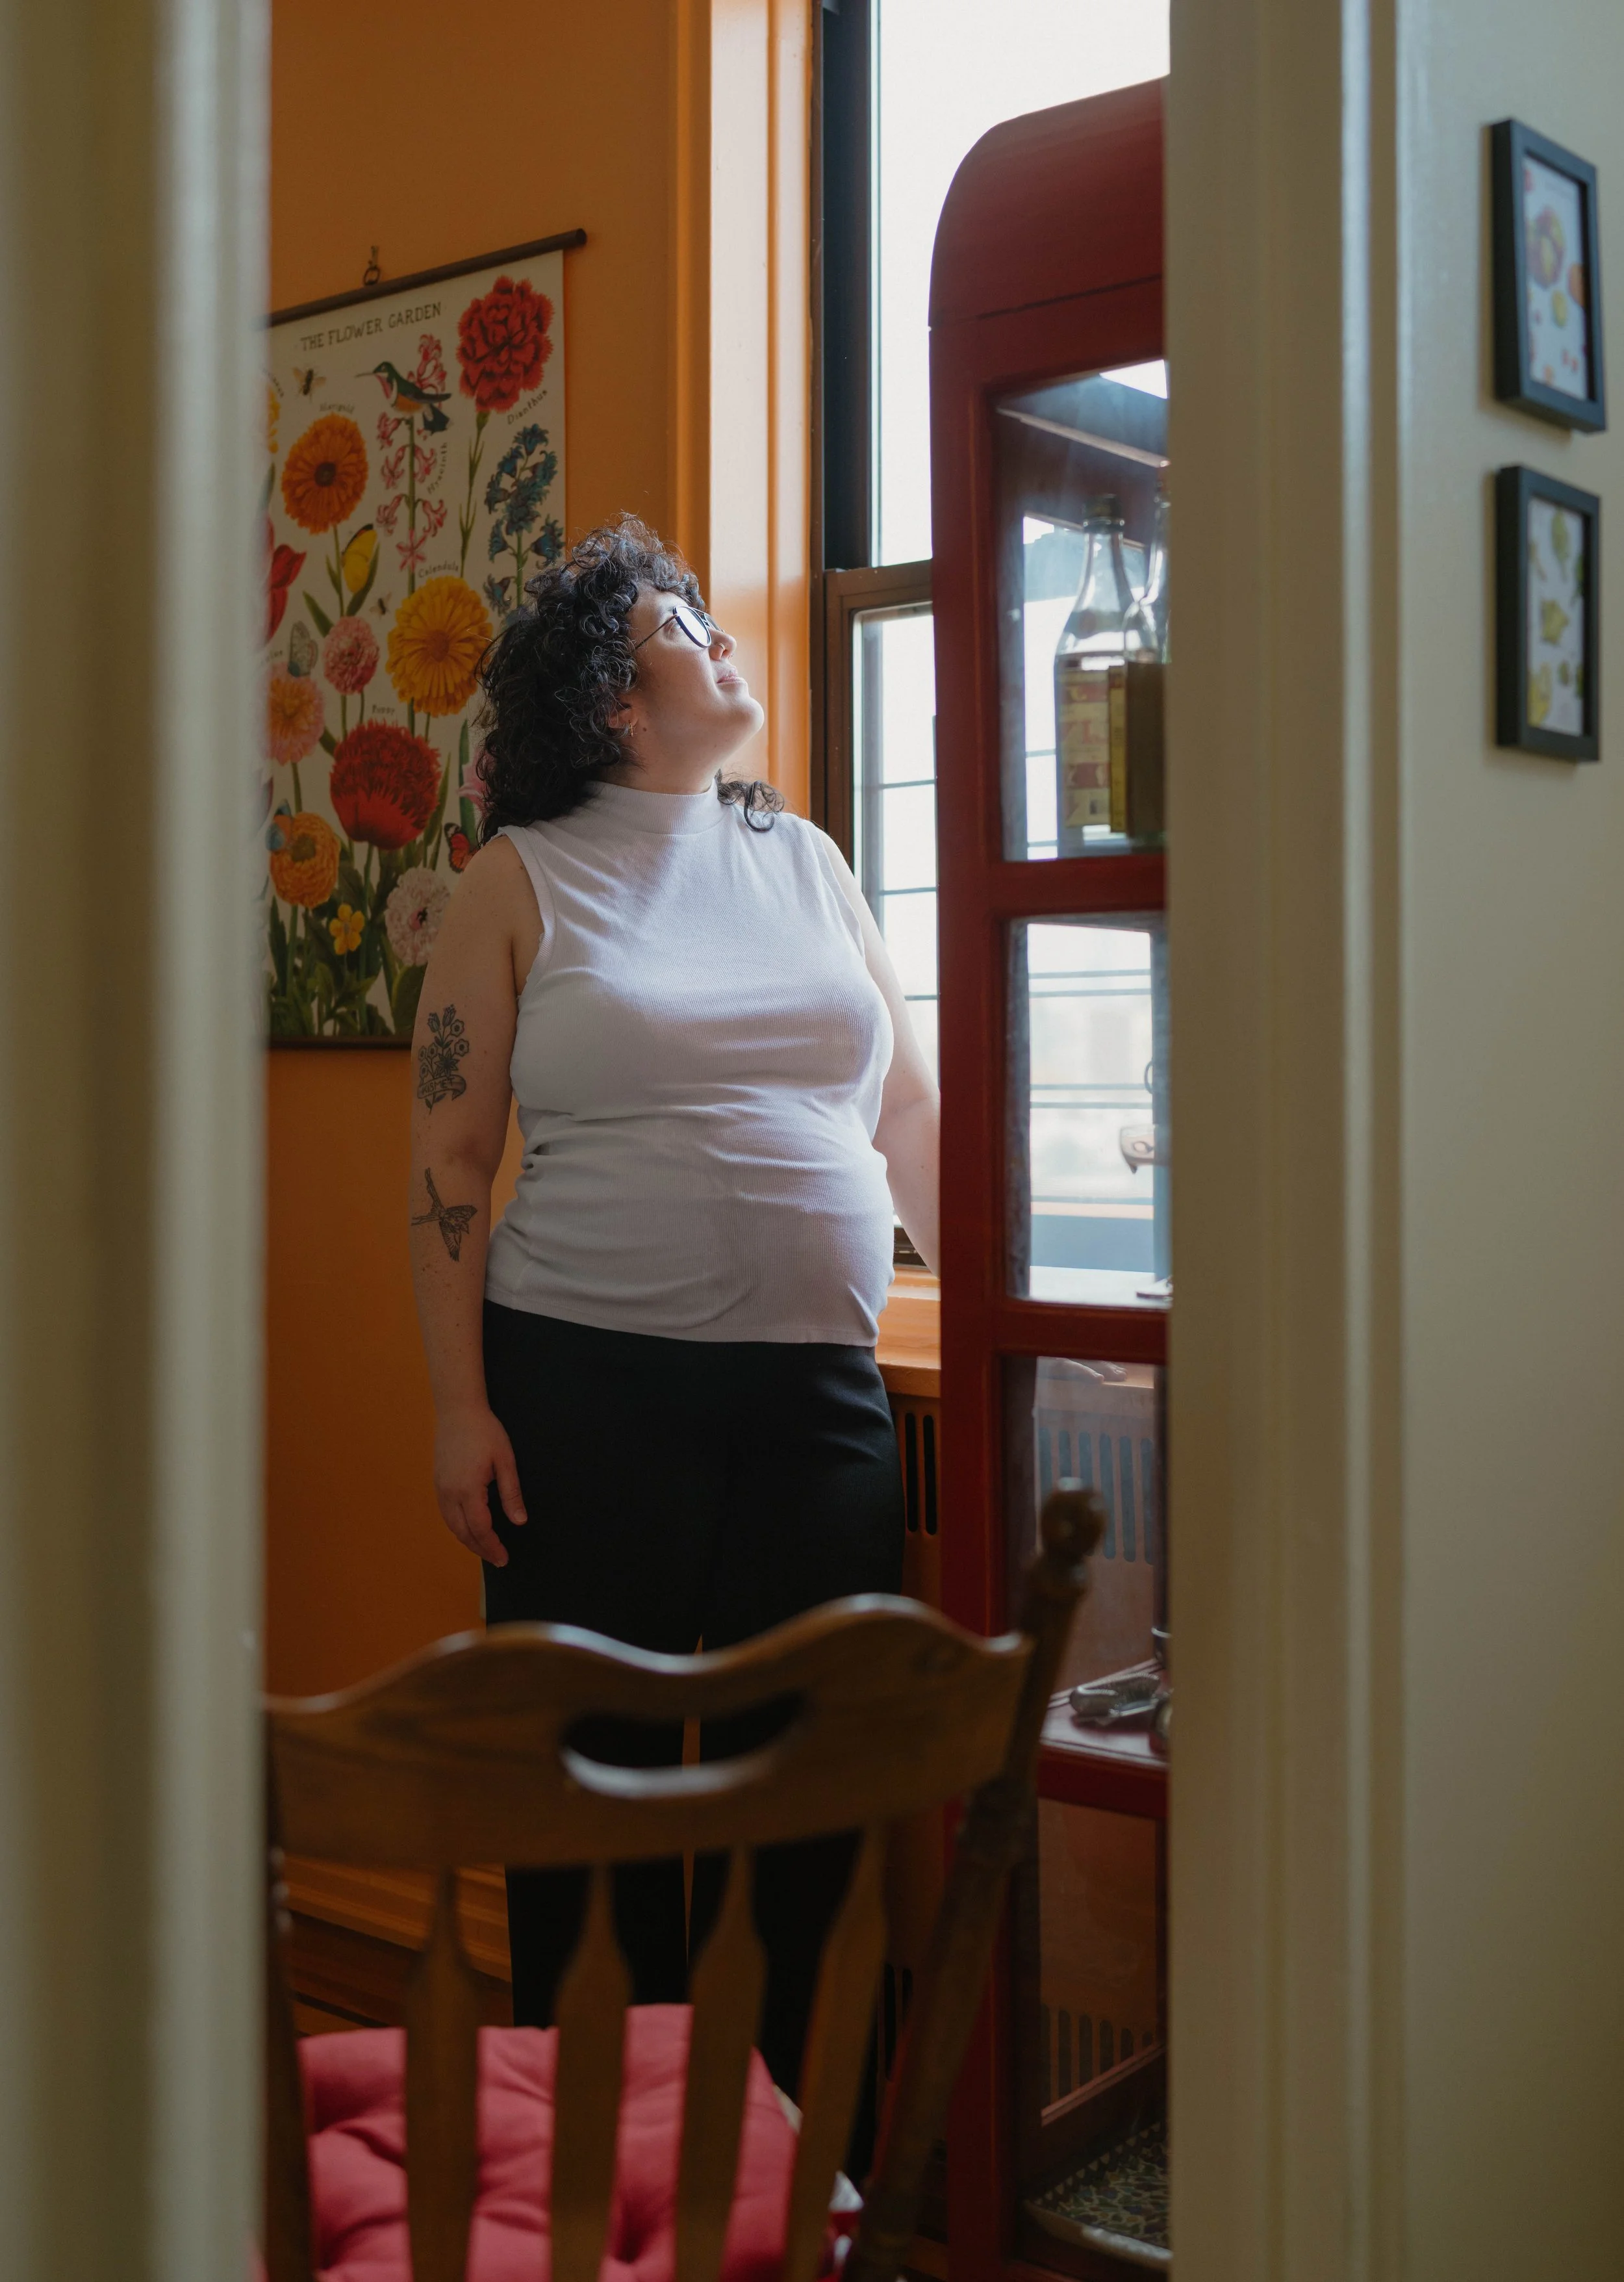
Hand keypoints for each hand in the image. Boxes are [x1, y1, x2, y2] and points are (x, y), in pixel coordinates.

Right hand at [434, 1403, 526, 1564]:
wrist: (458, 1410)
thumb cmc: (485, 1431)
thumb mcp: (505, 1460)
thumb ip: (511, 1493)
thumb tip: (519, 1521)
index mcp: (468, 1489)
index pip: (480, 1528)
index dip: (492, 1546)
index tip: (504, 1558)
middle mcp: (449, 1493)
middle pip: (463, 1532)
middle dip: (480, 1549)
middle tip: (497, 1559)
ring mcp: (440, 1488)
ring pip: (452, 1525)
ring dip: (468, 1540)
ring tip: (485, 1548)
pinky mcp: (438, 1482)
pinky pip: (446, 1514)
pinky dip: (458, 1527)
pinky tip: (469, 1529)